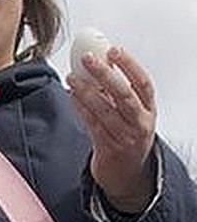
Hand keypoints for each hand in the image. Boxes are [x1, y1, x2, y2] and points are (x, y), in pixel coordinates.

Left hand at [68, 44, 157, 212]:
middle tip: (88, 59)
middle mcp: (141, 123)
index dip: (129, 65)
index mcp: (149, 109)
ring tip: (72, 77)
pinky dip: (81, 108)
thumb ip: (115, 89)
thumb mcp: (130, 111)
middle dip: (105, 74)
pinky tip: (72, 95)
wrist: (126, 171)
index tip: (114, 50)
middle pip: (124, 95)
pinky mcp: (109, 148)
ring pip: (105, 110)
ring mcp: (126, 137)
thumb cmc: (126, 133)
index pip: (144, 84)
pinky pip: (92, 124)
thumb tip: (95, 59)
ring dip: (86, 91)